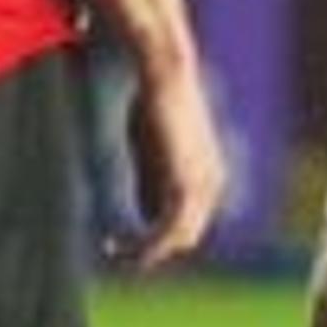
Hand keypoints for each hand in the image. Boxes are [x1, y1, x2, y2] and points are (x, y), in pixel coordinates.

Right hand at [112, 62, 226, 272]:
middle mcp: (212, 185)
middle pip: (185, 236)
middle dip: (149, 248)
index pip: (187, 223)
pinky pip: (169, 230)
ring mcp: (204, 186)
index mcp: (208, 177)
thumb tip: (141, 204)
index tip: (122, 240)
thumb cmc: (154, 102)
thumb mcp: (151, 148)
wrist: (168, 76)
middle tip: (114, 250)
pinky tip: (121, 243)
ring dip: (144, 250)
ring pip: (178, 238)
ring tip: (113, 251)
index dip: (155, 238)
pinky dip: (145, 243)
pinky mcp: (187, 185)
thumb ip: (150, 178)